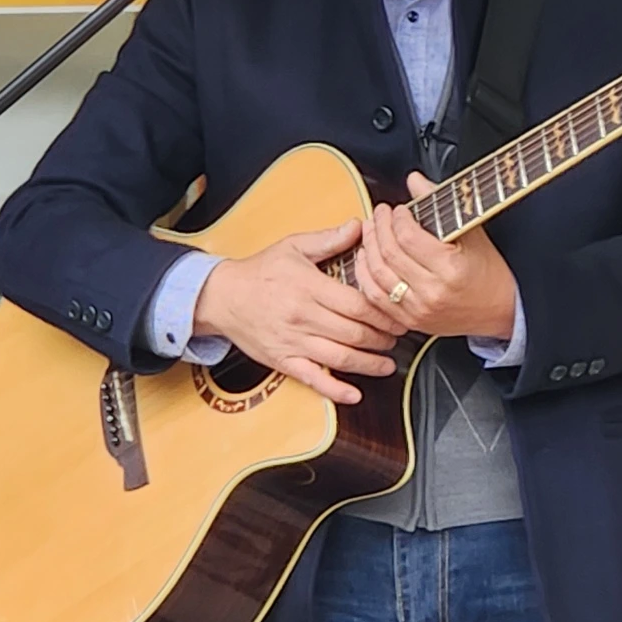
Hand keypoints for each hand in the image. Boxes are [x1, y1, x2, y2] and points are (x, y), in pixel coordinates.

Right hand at [193, 220, 403, 404]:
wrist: (222, 296)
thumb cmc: (260, 271)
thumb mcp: (293, 246)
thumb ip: (329, 239)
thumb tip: (360, 227)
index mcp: (309, 287)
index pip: (357, 304)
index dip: (383, 312)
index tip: (397, 312)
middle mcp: (303, 317)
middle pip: (354, 333)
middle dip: (383, 338)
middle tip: (398, 336)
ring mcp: (293, 342)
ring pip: (340, 358)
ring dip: (369, 363)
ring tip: (388, 363)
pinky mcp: (284, 361)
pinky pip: (312, 380)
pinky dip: (335, 390)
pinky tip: (354, 394)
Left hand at [355, 172, 516, 340]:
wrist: (500, 310)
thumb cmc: (489, 271)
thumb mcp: (471, 232)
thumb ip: (439, 203)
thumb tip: (415, 180)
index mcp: (450, 268)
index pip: (408, 237)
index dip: (397, 218)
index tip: (398, 209)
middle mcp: (432, 291)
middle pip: (389, 254)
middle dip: (379, 227)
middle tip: (379, 213)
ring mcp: (419, 310)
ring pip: (377, 275)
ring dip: (368, 248)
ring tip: (370, 232)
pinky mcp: (410, 321)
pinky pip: (376, 298)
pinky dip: (365, 276)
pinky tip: (366, 259)